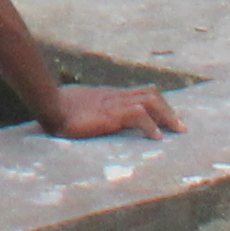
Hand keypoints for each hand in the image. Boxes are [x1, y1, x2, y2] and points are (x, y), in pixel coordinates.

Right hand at [40, 84, 182, 140]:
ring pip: (150, 101)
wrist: (49, 105)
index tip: (167, 117)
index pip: (139, 93)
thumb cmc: (56, 108)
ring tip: (177, 130)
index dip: (156, 103)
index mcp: (108, 95)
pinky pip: (138, 115)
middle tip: (180, 126)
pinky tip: (157, 138)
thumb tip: (84, 120)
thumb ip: (87, 112)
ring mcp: (114, 102)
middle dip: (168, 109)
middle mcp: (114, 95)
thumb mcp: (77, 108)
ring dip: (167, 116)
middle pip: (150, 94)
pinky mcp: (111, 113)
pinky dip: (151, 125)